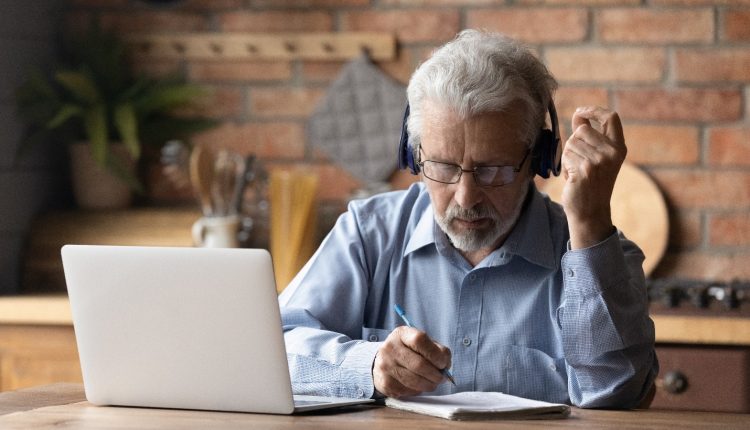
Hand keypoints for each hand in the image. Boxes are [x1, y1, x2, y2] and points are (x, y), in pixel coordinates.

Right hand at [372, 326, 450, 397]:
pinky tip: (418, 386)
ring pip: (414, 381)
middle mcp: (390, 348)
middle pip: (418, 364)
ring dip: (429, 385)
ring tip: (433, 383)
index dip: (435, 354)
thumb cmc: (409, 351)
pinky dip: (418, 391)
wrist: (383, 361)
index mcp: (401, 334)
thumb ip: (437, 350)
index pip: (419, 340)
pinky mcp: (384, 383)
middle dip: (435, 375)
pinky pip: (407, 391)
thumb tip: (445, 366)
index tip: (443, 363)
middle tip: (442, 378)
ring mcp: (385, 366)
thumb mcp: (421, 343)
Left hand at [561, 106, 625, 248]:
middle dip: (574, 143)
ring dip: (568, 156)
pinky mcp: (584, 169)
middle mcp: (611, 153)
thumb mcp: (597, 157)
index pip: (611, 117)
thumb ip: (590, 137)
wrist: (590, 211)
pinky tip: (573, 178)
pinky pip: (566, 156)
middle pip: (582, 129)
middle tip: (579, 162)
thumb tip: (579, 115)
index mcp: (619, 148)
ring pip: (571, 142)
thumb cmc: (590, 183)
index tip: (580, 111)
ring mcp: (598, 161)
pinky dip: (565, 166)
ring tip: (578, 172)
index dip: (594, 110)